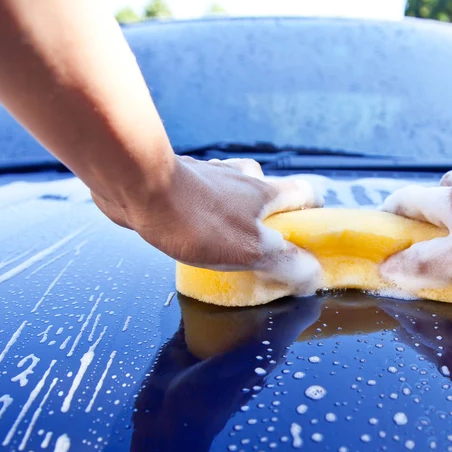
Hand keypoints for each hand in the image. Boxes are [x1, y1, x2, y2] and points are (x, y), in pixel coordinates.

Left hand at [93, 156, 322, 289]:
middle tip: (262, 243)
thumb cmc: (197, 221)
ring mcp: (209, 176)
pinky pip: (201, 193)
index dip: (313, 212)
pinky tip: (191, 227)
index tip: (309, 234)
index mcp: (265, 192)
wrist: (138, 187)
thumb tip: (313, 275)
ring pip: (234, 188)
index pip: (306, 192)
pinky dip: (204, 207)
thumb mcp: (250, 251)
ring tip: (226, 237)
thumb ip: (285, 263)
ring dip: (235, 208)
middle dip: (270, 216)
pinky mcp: (178, 180)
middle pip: (269, 191)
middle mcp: (241, 178)